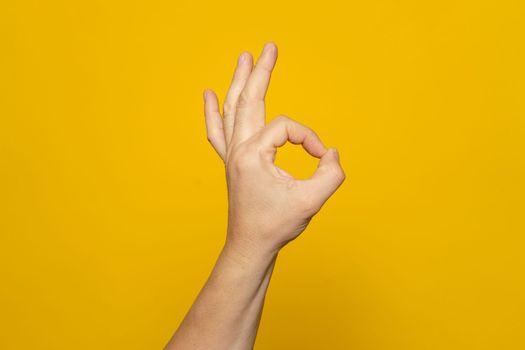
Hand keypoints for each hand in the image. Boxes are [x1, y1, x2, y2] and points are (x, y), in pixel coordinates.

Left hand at [203, 42, 345, 255]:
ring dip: (239, 82)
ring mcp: (231, 154)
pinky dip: (212, 112)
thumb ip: (331, 174)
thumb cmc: (276, 225)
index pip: (286, 128)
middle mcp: (238, 149)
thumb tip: (330, 153)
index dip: (309, 138)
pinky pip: (218, 131)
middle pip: (249, 100)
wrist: (250, 245)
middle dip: (261, 72)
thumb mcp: (311, 202)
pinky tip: (208, 95)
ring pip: (232, 110)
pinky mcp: (232, 162)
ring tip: (244, 58)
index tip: (322, 158)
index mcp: (253, 155)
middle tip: (269, 47)